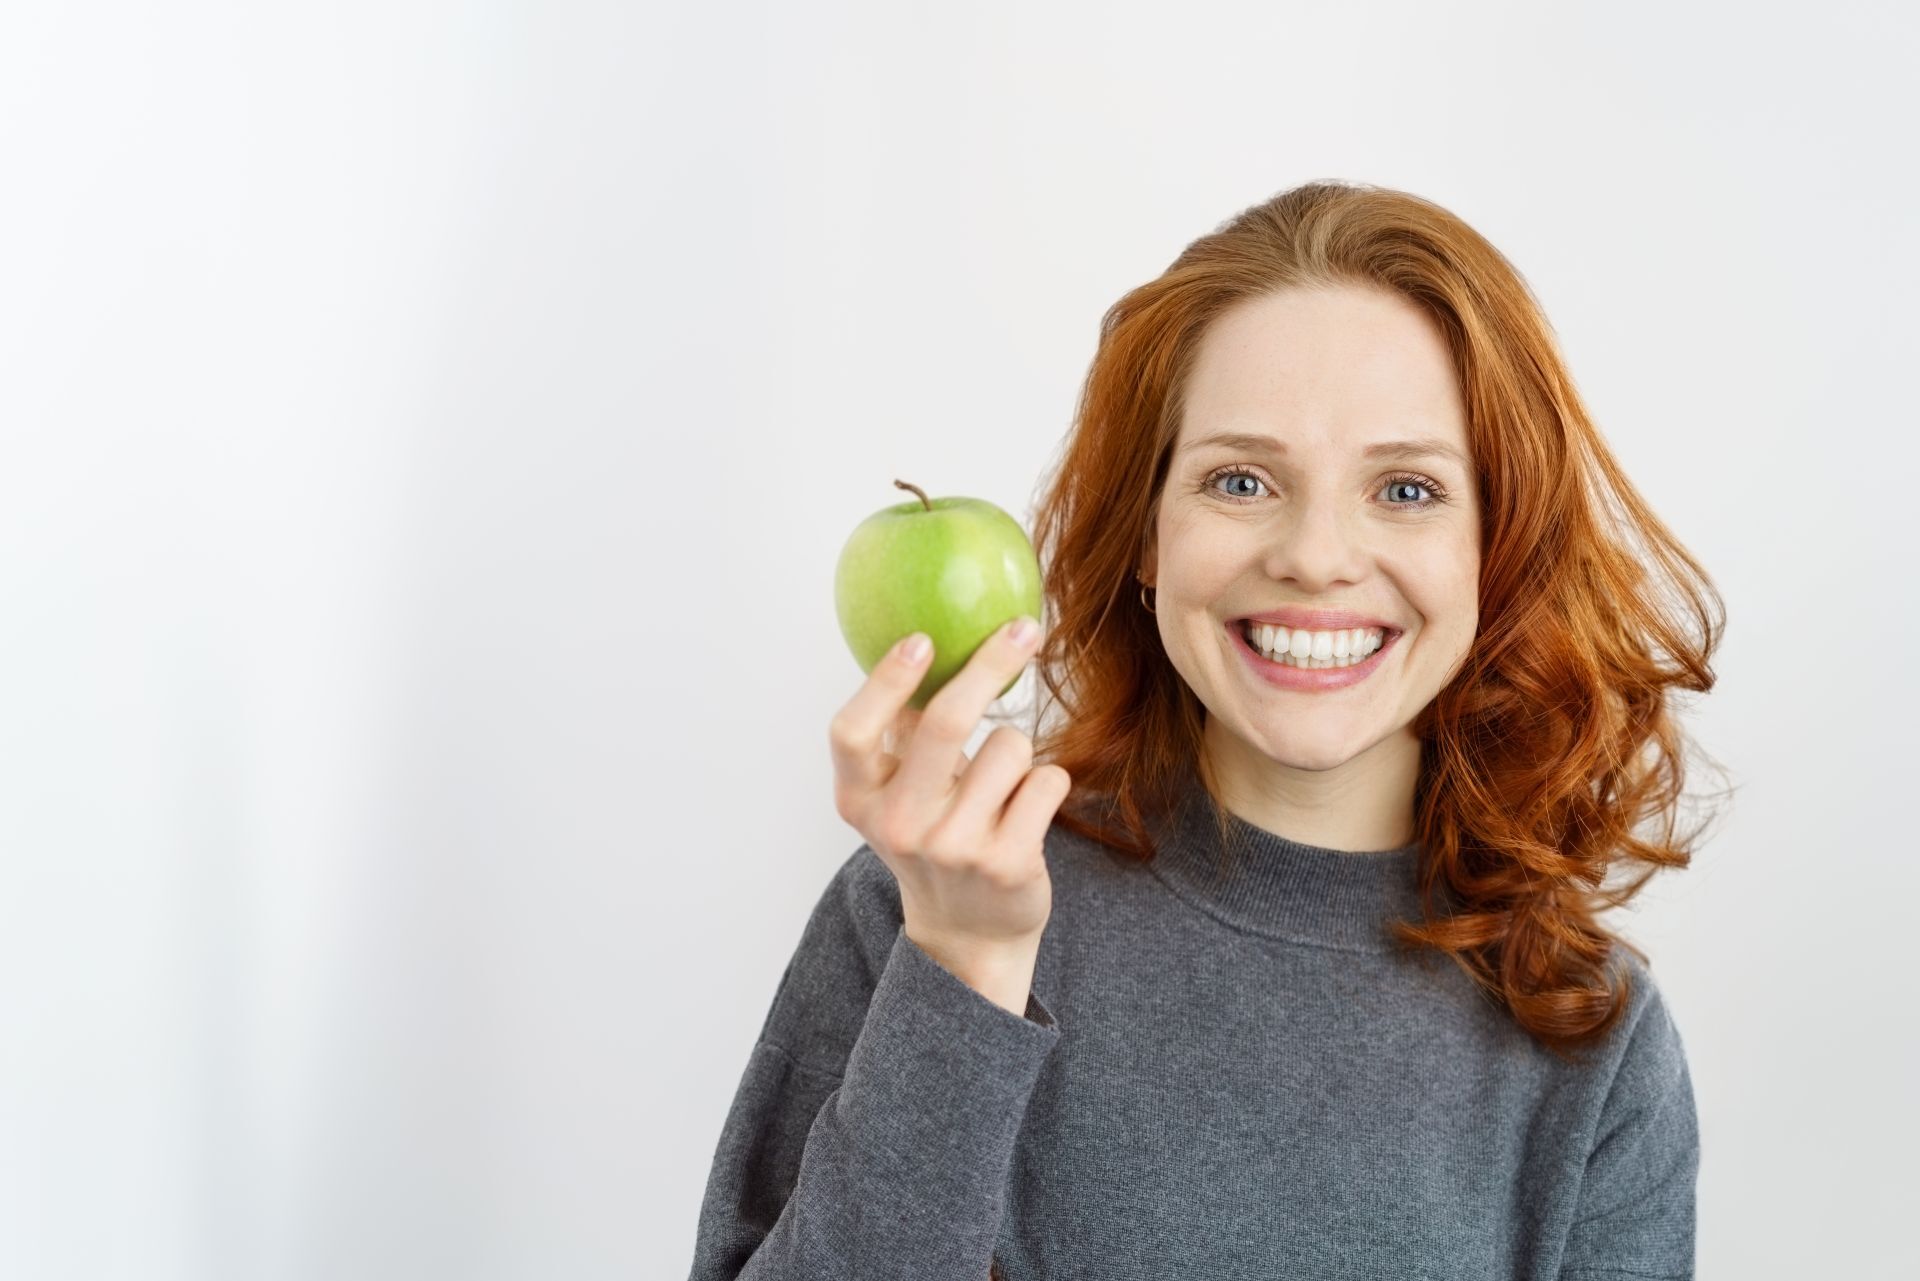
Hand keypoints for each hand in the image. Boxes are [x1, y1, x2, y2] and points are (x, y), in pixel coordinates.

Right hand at [828, 616, 1068, 975]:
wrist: (968, 932)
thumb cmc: (934, 837)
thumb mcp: (898, 795)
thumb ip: (901, 733)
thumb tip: (926, 640)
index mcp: (860, 801)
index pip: (853, 732)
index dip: (885, 682)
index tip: (921, 640)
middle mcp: (900, 825)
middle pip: (944, 722)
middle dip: (990, 664)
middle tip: (1022, 629)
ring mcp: (954, 847)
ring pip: (1010, 745)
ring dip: (1018, 752)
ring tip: (1002, 788)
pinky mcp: (1007, 862)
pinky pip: (1047, 781)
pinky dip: (1047, 784)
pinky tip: (1027, 813)